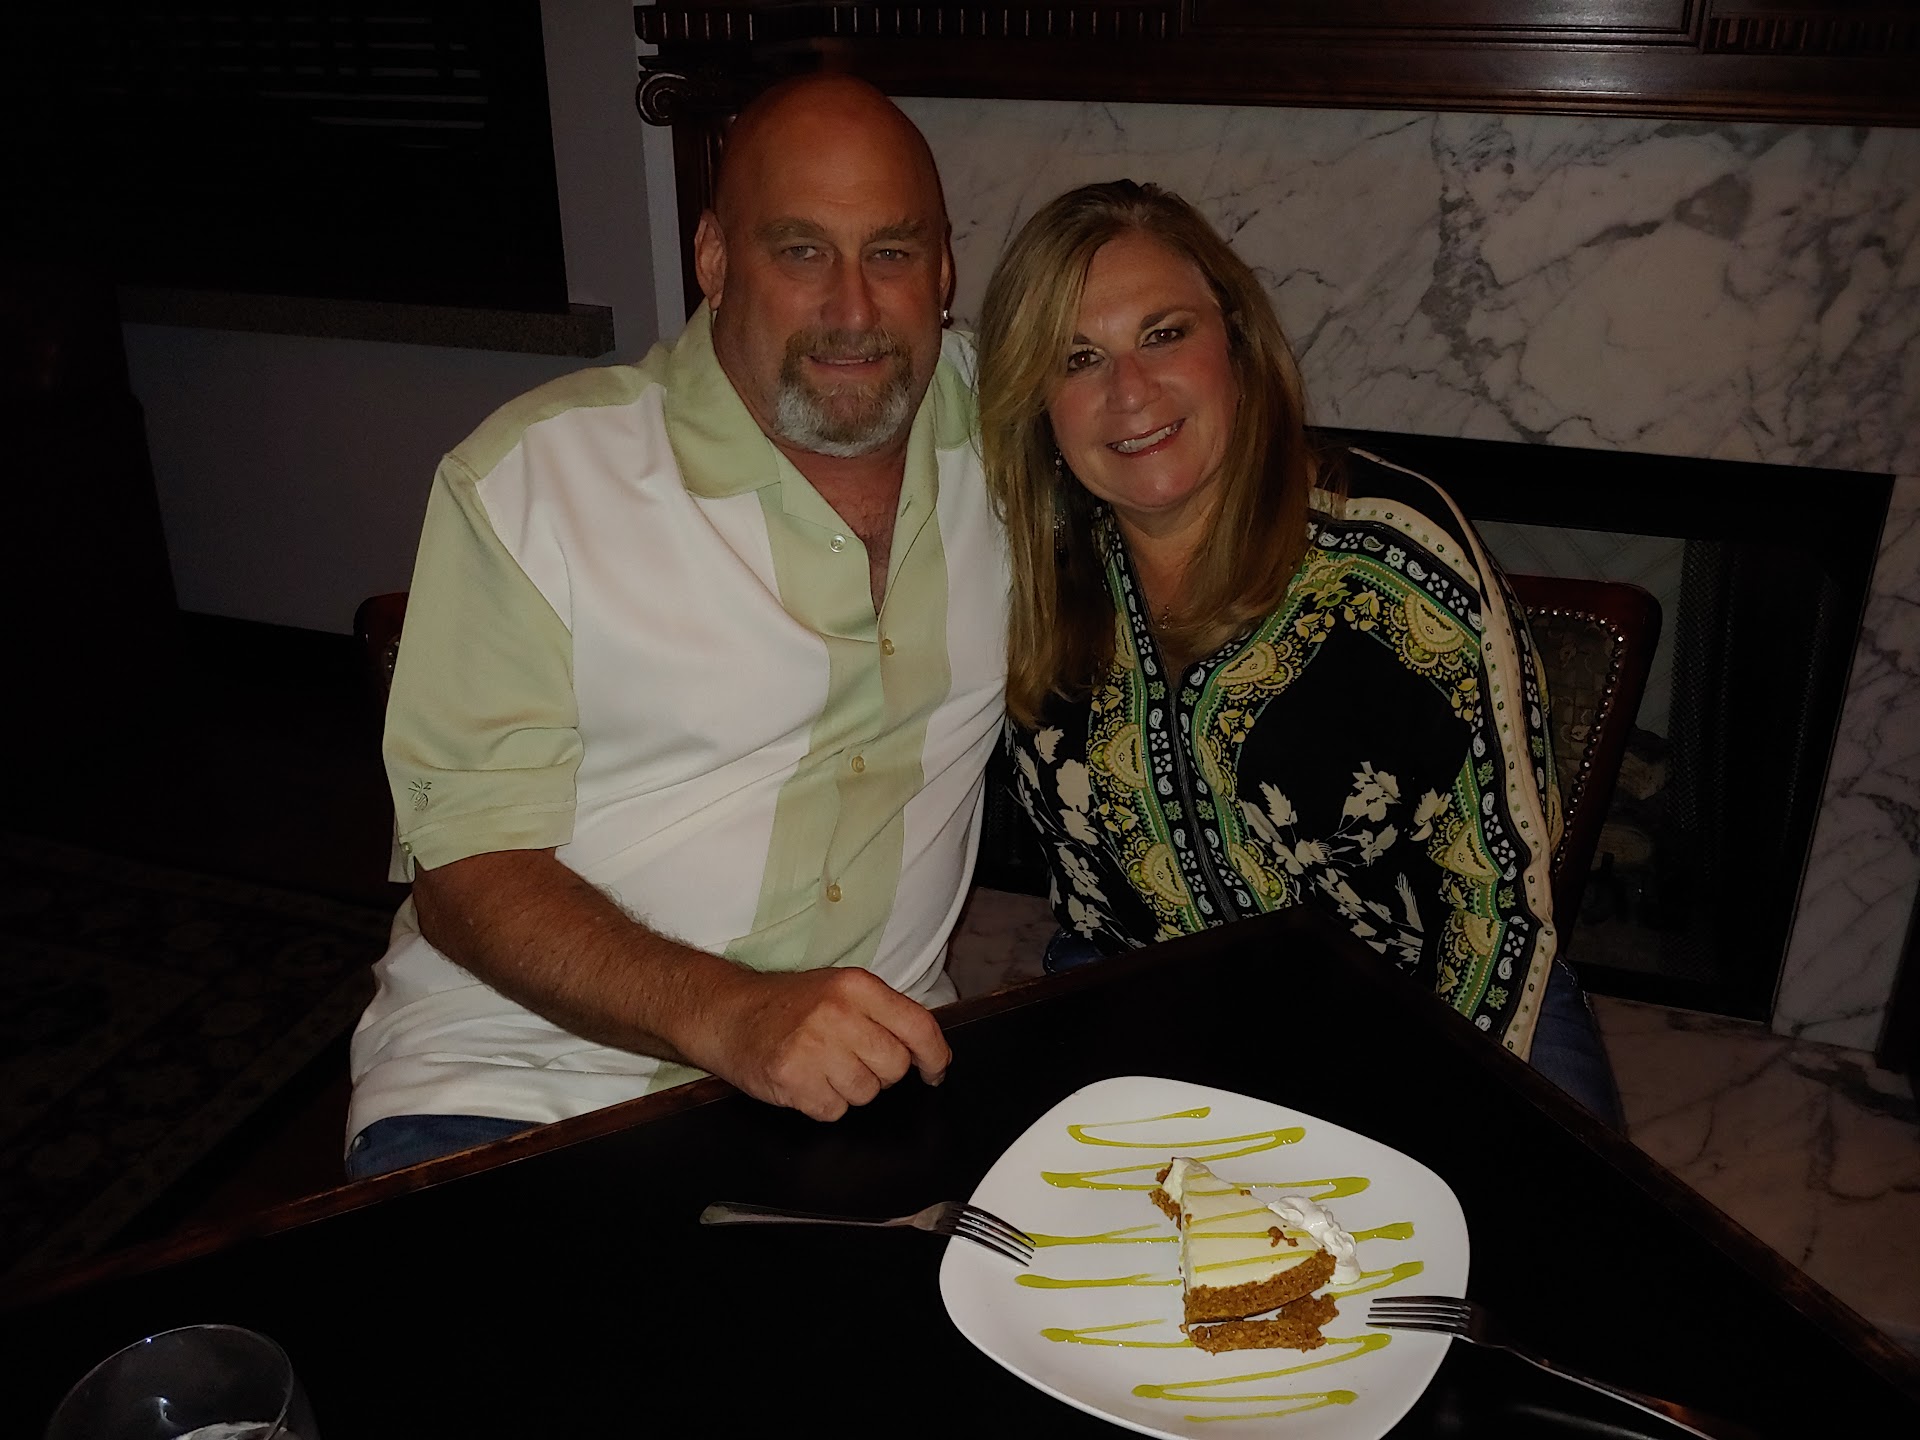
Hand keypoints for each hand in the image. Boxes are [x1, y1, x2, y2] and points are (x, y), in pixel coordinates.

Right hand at [687, 967, 950, 1121]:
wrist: (727, 1014)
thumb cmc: (785, 1005)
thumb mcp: (839, 990)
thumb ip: (883, 1013)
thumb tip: (928, 1048)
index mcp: (856, 986)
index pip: (919, 1026)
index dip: (935, 1056)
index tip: (935, 1070)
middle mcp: (838, 1013)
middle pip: (895, 1067)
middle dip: (880, 1073)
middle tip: (852, 1059)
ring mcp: (814, 1047)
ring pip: (867, 1094)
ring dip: (849, 1090)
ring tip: (823, 1067)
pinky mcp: (793, 1079)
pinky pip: (834, 1111)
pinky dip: (822, 1103)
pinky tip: (806, 1080)